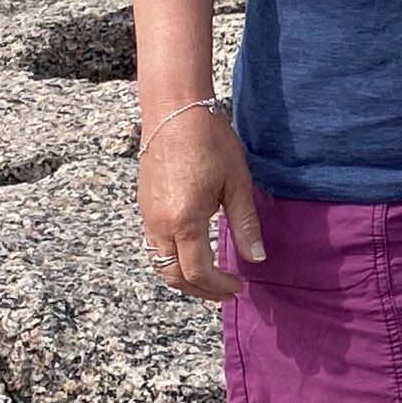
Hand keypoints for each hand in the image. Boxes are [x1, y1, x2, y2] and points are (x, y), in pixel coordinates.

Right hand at [139, 105, 265, 299]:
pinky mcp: (144, 206)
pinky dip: (172, 258)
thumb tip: (257, 258)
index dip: (219, 286)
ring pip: (159, 262)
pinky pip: (154, 245)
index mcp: (184, 220)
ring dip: (183, 276)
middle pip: (173, 274)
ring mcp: (147, 215)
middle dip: (199, 290)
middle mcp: (159, 223)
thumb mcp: (237, 184)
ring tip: (211, 278)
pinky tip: (193, 253)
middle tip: (225, 291)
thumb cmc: (210, 142)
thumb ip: (245, 225)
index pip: (198, 271)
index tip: (239, 286)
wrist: (175, 111)